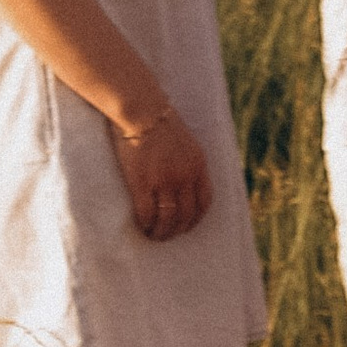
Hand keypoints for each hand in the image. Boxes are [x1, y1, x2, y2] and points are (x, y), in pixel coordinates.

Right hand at [111, 106, 211, 241]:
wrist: (141, 111)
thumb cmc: (159, 122)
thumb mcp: (186, 142)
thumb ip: (189, 161)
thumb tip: (185, 181)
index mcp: (199, 165)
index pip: (205, 200)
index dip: (196, 218)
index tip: (188, 225)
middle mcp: (185, 176)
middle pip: (186, 214)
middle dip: (177, 230)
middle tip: (167, 236)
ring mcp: (165, 181)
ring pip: (167, 219)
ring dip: (161, 232)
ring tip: (153, 236)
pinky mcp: (143, 183)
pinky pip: (147, 213)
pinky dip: (145, 224)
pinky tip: (142, 226)